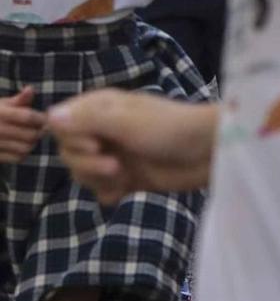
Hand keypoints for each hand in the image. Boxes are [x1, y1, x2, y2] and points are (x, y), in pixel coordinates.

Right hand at [0, 89, 45, 162]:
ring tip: (31, 136)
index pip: (27, 117)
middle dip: (39, 131)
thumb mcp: (2, 104)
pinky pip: (18, 158)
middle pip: (30, 134)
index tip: (45, 118)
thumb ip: (18, 99)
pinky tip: (21, 145)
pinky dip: (24, 152)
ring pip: (27, 147)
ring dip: (33, 142)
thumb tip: (30, 89)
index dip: (41, 118)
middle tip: (41, 128)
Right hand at [48, 91, 216, 203]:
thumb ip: (88, 121)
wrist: (210, 154)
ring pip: (81, 172)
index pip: (61, 123)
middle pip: (68, 151)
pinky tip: (123, 191)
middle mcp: (104, 129)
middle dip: (85, 162)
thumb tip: (48, 116)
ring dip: (97, 178)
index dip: (70, 138)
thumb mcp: (127, 122)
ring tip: (122, 175)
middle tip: (114, 163)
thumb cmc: (171, 128)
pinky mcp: (126, 177)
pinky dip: (108, 192)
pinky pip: (99, 189)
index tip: (93, 143)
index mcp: (102, 107)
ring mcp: (114, 154)